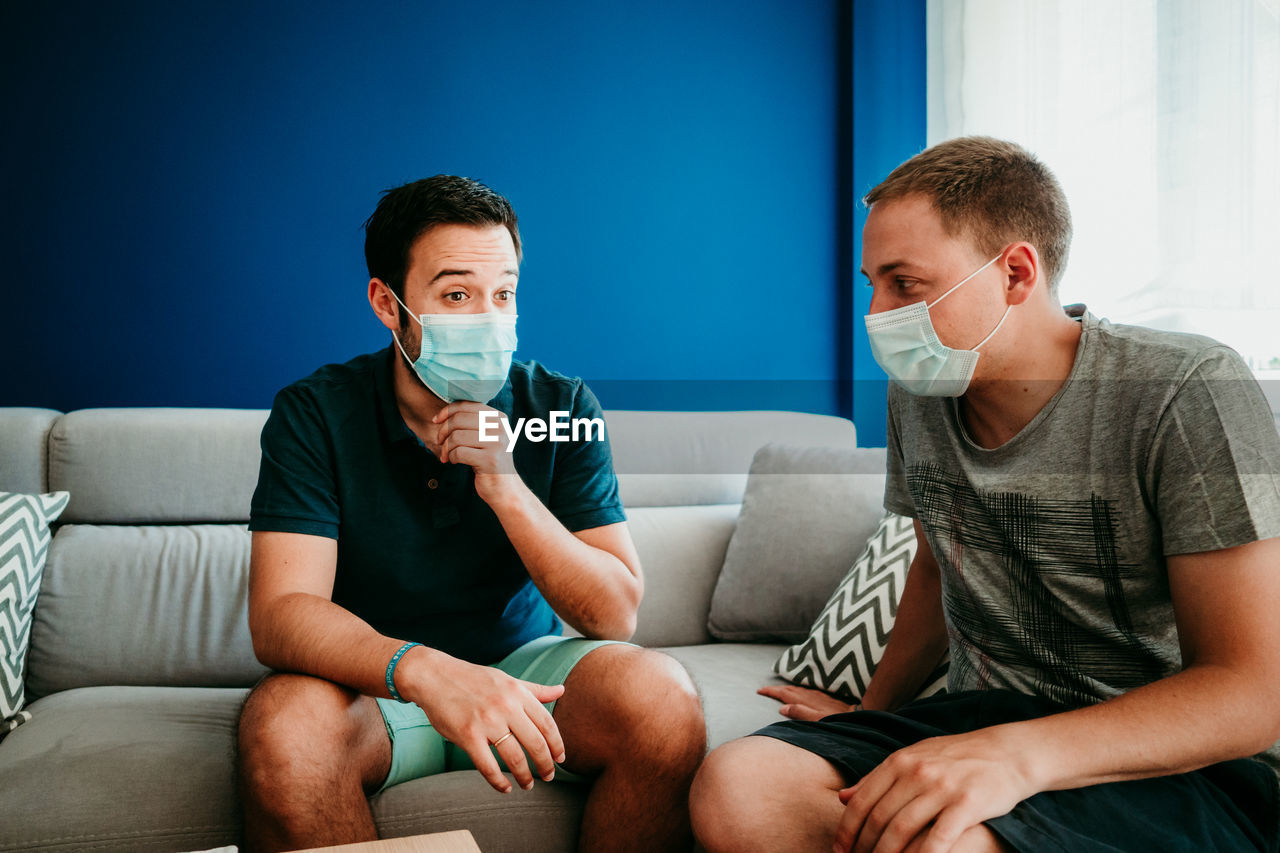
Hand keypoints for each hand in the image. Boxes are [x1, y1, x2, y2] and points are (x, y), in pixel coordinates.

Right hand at [399, 647, 566, 793]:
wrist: (434, 676)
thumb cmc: (473, 679)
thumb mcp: (507, 680)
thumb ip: (534, 689)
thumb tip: (561, 690)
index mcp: (517, 693)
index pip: (547, 723)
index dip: (557, 745)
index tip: (561, 759)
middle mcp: (506, 706)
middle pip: (536, 743)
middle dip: (546, 765)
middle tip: (549, 777)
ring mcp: (487, 721)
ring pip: (514, 758)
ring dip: (524, 776)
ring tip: (528, 784)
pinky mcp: (467, 735)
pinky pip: (488, 766)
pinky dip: (498, 782)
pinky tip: (505, 788)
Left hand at [430, 402, 523, 504]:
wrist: (505, 488)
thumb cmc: (489, 460)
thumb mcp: (487, 436)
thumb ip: (472, 422)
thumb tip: (443, 414)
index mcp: (499, 418)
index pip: (467, 405)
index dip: (447, 411)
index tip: (436, 421)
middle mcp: (500, 428)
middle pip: (459, 420)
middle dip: (443, 431)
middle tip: (439, 442)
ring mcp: (496, 443)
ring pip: (456, 437)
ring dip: (446, 448)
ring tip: (448, 455)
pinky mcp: (490, 460)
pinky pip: (459, 453)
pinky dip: (452, 457)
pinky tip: (454, 461)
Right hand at [758, 683, 855, 720]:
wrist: (856, 715)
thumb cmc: (835, 721)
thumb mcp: (815, 720)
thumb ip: (798, 713)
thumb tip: (782, 708)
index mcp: (804, 700)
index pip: (783, 693)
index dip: (770, 691)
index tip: (760, 690)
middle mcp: (809, 695)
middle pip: (788, 689)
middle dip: (775, 688)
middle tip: (764, 689)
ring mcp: (817, 695)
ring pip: (797, 689)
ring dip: (785, 689)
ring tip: (777, 690)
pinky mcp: (824, 697)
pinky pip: (805, 691)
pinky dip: (796, 691)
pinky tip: (799, 694)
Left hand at [834, 728, 1032, 852]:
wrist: (1008, 752)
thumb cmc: (957, 758)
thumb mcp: (913, 758)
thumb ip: (878, 778)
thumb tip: (842, 797)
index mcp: (900, 761)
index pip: (863, 800)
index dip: (847, 829)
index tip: (839, 849)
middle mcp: (916, 772)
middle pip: (879, 818)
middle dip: (863, 847)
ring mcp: (942, 787)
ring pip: (902, 830)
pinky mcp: (967, 804)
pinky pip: (938, 838)